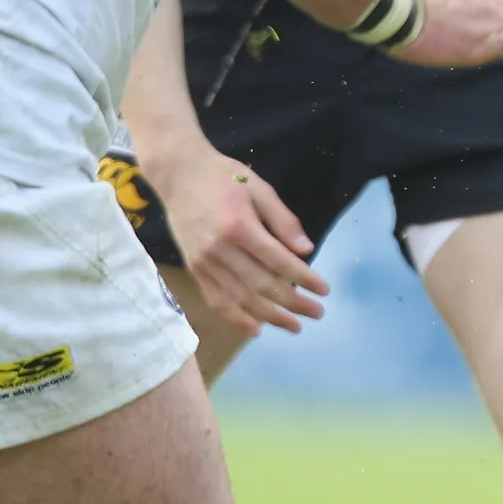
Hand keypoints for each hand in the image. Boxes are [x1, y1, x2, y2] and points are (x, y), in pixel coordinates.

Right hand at [147, 145, 324, 337]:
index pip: (278, 261)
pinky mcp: (194, 269)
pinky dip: (236, 317)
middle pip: (261, 285)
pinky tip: (255, 329)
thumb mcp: (259, 189)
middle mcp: (220, 249)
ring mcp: (204, 262)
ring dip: (270, 316)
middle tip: (317, 313)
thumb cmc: (224, 176)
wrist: (178, 174)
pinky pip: (216, 299)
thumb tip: (306, 251)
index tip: (324, 290)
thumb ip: (283, 221)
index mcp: (239, 226)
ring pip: (240, 298)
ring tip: (295, 326)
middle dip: (293, 303)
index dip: (304, 278)